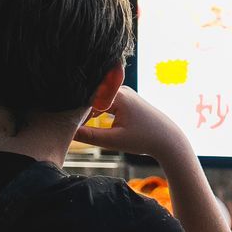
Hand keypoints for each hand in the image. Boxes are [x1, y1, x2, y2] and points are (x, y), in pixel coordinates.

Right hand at [74, 86, 189, 164]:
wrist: (169, 140)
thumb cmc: (144, 139)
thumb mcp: (114, 141)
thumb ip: (90, 136)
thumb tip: (69, 132)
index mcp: (118, 95)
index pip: (87, 96)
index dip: (73, 106)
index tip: (63, 118)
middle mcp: (121, 90)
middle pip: (92, 95)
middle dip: (79, 107)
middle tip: (64, 119)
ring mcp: (125, 94)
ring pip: (98, 99)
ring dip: (88, 109)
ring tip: (74, 121)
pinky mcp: (127, 100)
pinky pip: (106, 102)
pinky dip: (97, 110)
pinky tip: (88, 120)